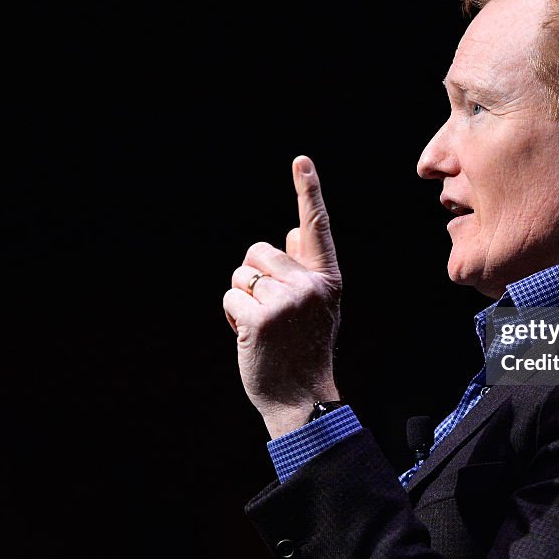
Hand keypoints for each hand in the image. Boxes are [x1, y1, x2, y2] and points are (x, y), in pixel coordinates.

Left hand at [223, 155, 342, 437]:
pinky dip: (231, 315)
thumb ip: (306, 269)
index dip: (309, 191)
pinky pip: (230, 296)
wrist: (302, 397)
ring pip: (242, 274)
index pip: (316, 227)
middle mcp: (310, 284)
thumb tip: (291, 231)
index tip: (301, 161)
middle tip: (269, 311)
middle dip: (253, 275)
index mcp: (327, 278)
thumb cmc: (305, 350)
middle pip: (260, 251)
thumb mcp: (318, 307)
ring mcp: (287, 300)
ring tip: (261, 326)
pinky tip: (249, 336)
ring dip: (242, 297)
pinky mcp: (261, 317)